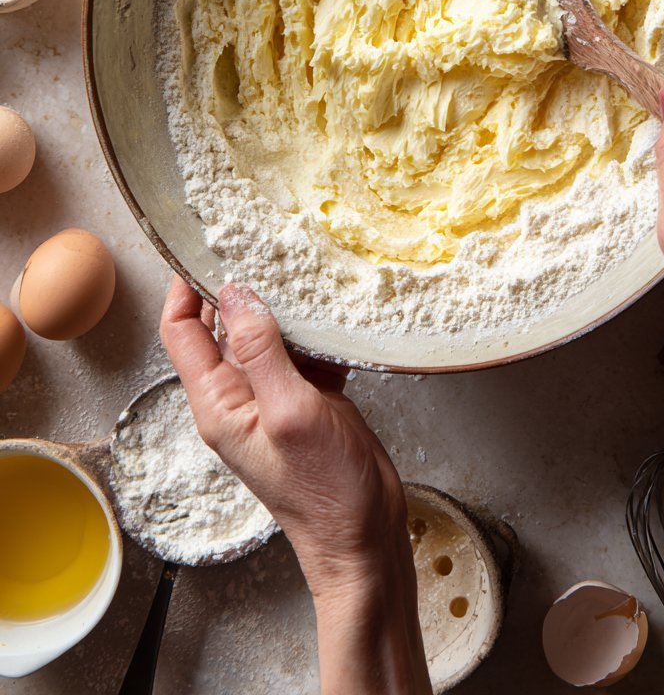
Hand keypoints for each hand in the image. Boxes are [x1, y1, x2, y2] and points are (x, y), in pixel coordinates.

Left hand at [160, 276, 431, 694]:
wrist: (364, 538)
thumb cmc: (325, 492)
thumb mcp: (291, 413)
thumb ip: (262, 353)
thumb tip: (235, 293)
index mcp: (218, 403)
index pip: (181, 331)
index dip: (184, 287)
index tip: (203, 246)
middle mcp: (239, 397)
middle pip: (223, 326)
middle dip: (238, 285)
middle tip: (259, 242)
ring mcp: (274, 398)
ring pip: (267, 334)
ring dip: (282, 304)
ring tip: (299, 265)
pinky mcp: (308, 400)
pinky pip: (302, 351)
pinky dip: (315, 330)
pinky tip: (332, 311)